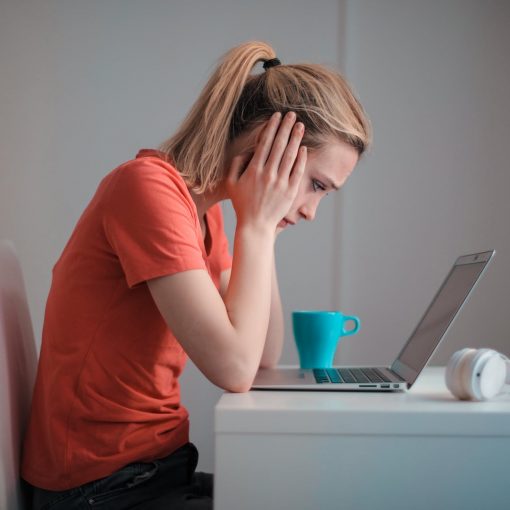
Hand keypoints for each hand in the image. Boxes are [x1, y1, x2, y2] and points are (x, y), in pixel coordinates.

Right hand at [226, 111, 306, 233]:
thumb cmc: (242, 204)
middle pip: (279, 145)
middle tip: (292, 115)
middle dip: (286, 128)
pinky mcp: (290, 192)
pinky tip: (304, 148)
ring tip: (300, 126)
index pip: (264, 143)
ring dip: (296, 139)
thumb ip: (236, 164)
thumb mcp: (231, 183)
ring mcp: (280, 183)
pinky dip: (301, 159)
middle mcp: (268, 174)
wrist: (255, 225)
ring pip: (290, 156)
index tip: (277, 116)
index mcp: (253, 170)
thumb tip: (247, 150)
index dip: (272, 127)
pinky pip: (297, 171)